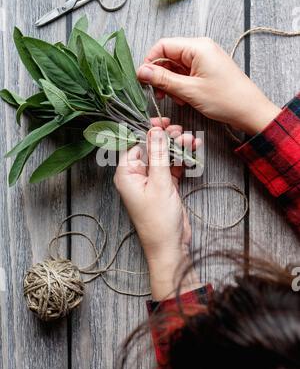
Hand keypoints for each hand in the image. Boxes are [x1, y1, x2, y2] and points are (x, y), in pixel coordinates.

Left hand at [114, 118, 201, 299]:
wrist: (170, 247)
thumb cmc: (158, 221)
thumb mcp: (160, 184)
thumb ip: (159, 155)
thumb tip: (155, 131)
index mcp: (126, 174)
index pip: (134, 143)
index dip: (147, 130)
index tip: (161, 121)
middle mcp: (136, 175)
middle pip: (151, 147)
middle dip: (166, 138)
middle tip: (180, 131)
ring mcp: (151, 181)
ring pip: (164, 156)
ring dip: (177, 147)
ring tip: (191, 140)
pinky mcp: (165, 186)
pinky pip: (173, 167)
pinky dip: (182, 159)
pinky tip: (193, 150)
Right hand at [137, 38, 280, 135]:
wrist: (250, 111)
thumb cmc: (226, 99)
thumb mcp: (189, 90)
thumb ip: (163, 79)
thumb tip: (141, 71)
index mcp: (197, 47)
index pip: (163, 46)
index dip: (150, 62)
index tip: (145, 80)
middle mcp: (200, 49)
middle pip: (169, 56)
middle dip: (162, 76)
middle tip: (161, 94)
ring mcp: (204, 59)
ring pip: (176, 67)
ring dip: (172, 84)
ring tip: (178, 99)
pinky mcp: (207, 70)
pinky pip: (186, 74)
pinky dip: (181, 86)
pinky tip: (186, 99)